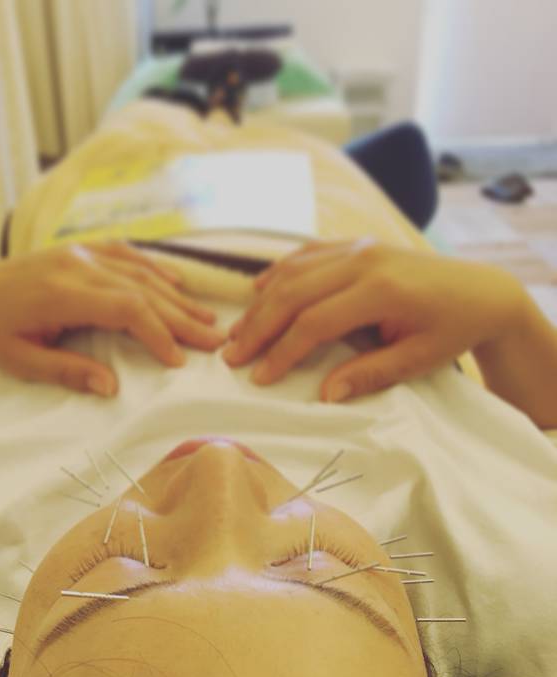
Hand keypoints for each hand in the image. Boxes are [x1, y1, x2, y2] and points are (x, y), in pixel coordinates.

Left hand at [0, 242, 227, 395]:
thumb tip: (112, 387)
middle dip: (180, 318)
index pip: (125, 309)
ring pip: (139, 273)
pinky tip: (177, 282)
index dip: (158, 333)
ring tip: (207, 319)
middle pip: (142, 290)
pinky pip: (125, 255)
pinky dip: (154, 269)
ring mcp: (77, 254)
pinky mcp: (78, 251)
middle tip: (214, 341)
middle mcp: (74, 266)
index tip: (179, 360)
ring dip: (176, 297)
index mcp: (59, 294)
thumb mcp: (21, 362)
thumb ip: (67, 372)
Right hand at [222, 239, 524, 401]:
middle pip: (293, 292)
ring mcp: (359, 246)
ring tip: (237, 333)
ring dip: (260, 303)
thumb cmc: (450, 330)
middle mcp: (364, 260)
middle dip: (258, 327)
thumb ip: (368, 375)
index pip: (314, 322)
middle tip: (232, 356)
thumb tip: (325, 396)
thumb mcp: (416, 360)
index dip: (282, 352)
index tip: (259, 378)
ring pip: (293, 271)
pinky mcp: (357, 243)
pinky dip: (278, 271)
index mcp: (381, 289)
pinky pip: (306, 253)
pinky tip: (257, 291)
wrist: (481, 292)